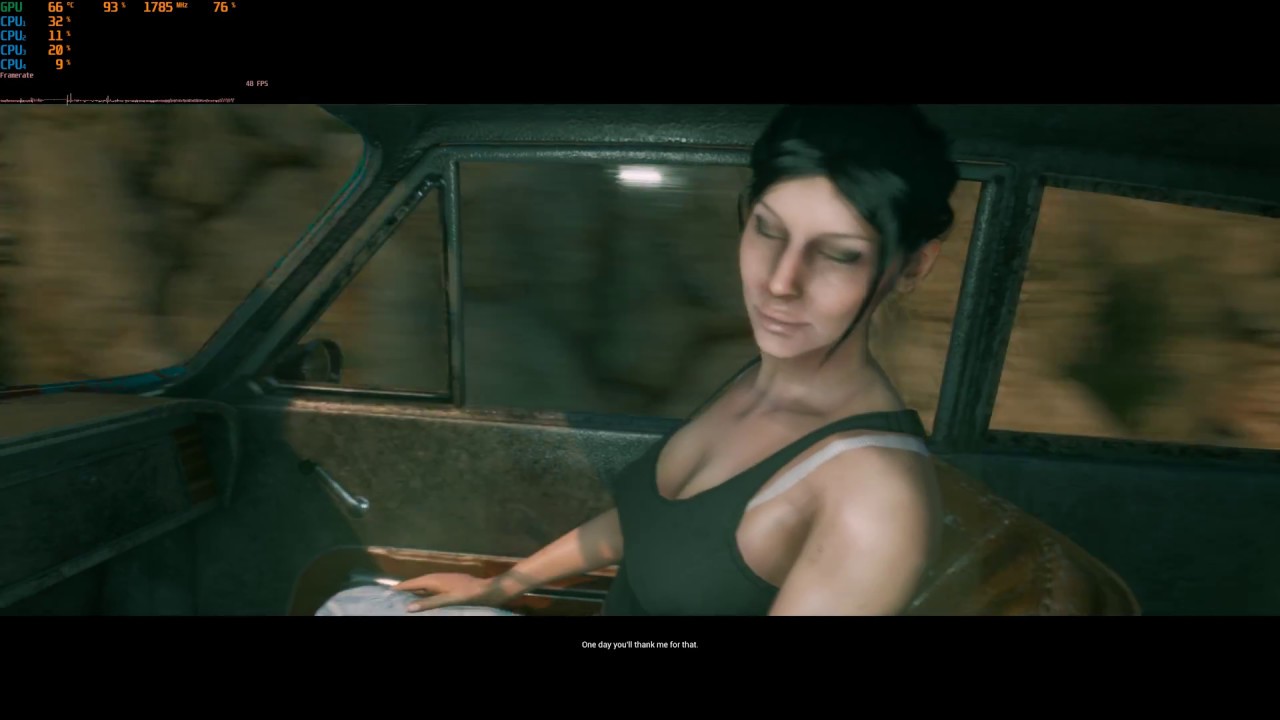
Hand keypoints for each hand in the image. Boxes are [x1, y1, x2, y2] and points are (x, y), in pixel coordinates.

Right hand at [393, 572, 515, 611]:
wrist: (488, 589)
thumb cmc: (468, 594)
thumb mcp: (447, 600)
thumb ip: (429, 603)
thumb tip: (408, 608)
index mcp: (433, 579)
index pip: (411, 583)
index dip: (398, 588)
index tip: (385, 593)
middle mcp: (436, 577)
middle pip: (416, 584)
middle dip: (404, 590)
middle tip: (390, 599)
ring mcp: (444, 580)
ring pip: (424, 586)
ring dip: (413, 592)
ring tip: (402, 600)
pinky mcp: (449, 584)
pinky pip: (432, 588)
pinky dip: (424, 593)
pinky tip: (424, 600)